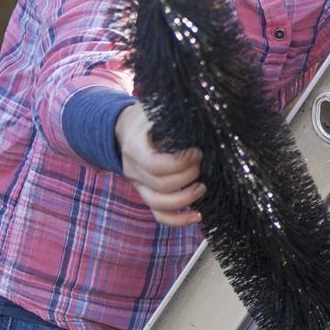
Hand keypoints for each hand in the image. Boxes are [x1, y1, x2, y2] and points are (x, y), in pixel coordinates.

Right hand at [114, 102, 203, 227]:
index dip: (180, 163)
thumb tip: (204, 113)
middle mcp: (133, 169)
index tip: (197, 152)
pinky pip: (160, 215)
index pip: (154, 165)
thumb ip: (174, 114)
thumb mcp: (156, 109)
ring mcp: (139, 185)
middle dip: (188, 176)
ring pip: (159, 204)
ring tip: (202, 187)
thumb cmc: (147, 117)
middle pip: (161, 185)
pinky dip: (179, 220)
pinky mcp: (148, 194)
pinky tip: (198, 216)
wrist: (125, 128)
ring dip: (185, 199)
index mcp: (135, 147)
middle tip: (202, 163)